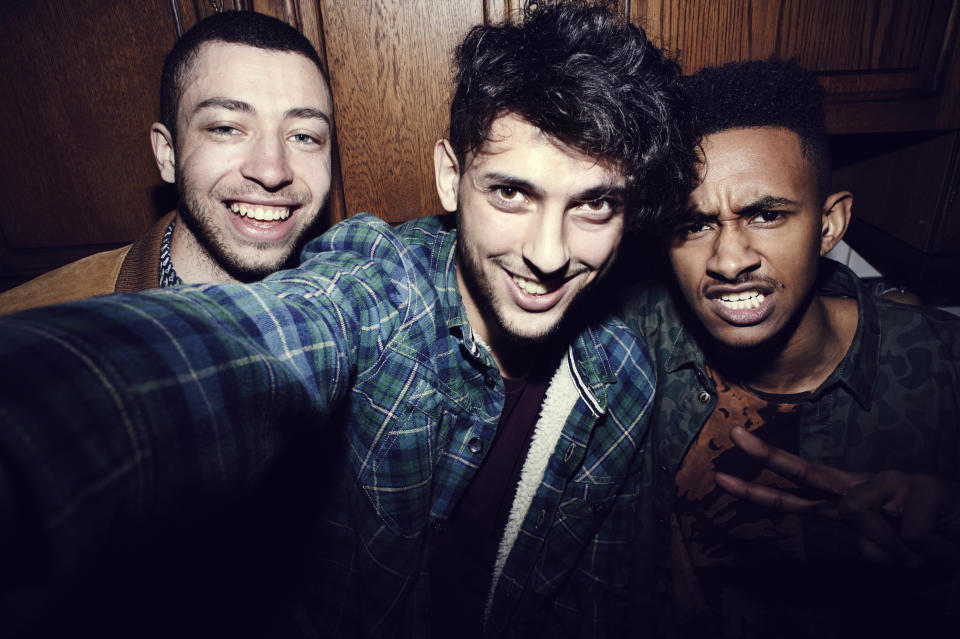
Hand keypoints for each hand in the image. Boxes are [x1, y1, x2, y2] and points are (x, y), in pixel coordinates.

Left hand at [714, 425, 959, 565]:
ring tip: (919, 549)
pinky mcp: (924, 486)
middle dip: (768, 457)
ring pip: (859, 513)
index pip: (799, 493)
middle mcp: (866, 486)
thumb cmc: (932, 544)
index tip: (722, 471)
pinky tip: (937, 540)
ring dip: (892, 547)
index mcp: (852, 502)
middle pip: (809, 472)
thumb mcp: (892, 553)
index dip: (760, 485)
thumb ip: (870, 545)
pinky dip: (920, 548)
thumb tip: (861, 533)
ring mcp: (893, 480)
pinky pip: (903, 530)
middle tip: (735, 437)